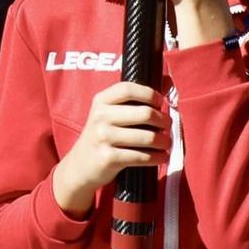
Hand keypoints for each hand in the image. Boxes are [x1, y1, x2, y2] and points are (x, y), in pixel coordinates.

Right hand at [51, 81, 169, 215]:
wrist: (80, 166)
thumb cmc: (102, 137)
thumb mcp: (109, 114)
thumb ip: (134, 99)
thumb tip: (167, 81)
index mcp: (101, 101)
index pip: (128, 89)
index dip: (149, 94)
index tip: (160, 102)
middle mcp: (100, 116)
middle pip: (145, 113)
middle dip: (164, 121)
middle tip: (168, 127)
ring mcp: (103, 137)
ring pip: (148, 137)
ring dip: (164, 142)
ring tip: (166, 144)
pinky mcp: (109, 158)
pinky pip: (143, 157)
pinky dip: (158, 158)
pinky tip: (162, 157)